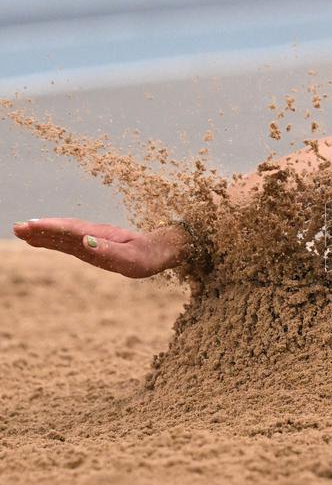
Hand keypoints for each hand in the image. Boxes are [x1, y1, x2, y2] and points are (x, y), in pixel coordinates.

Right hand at [12, 218, 187, 278]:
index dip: (50, 228)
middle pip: (62, 230)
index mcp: (101, 236)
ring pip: (63, 235)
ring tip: (21, 231)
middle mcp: (94, 235)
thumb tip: (86, 241)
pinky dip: (52, 239)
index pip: (71, 230)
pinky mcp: (92, 246)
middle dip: (40, 229)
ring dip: (42, 233)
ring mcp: (92, 240)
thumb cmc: (149, 256)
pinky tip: (39, 240)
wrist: (162, 249)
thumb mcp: (132, 258)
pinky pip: (68, 241)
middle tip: (16, 228)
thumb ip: (110, 250)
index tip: (30, 226)